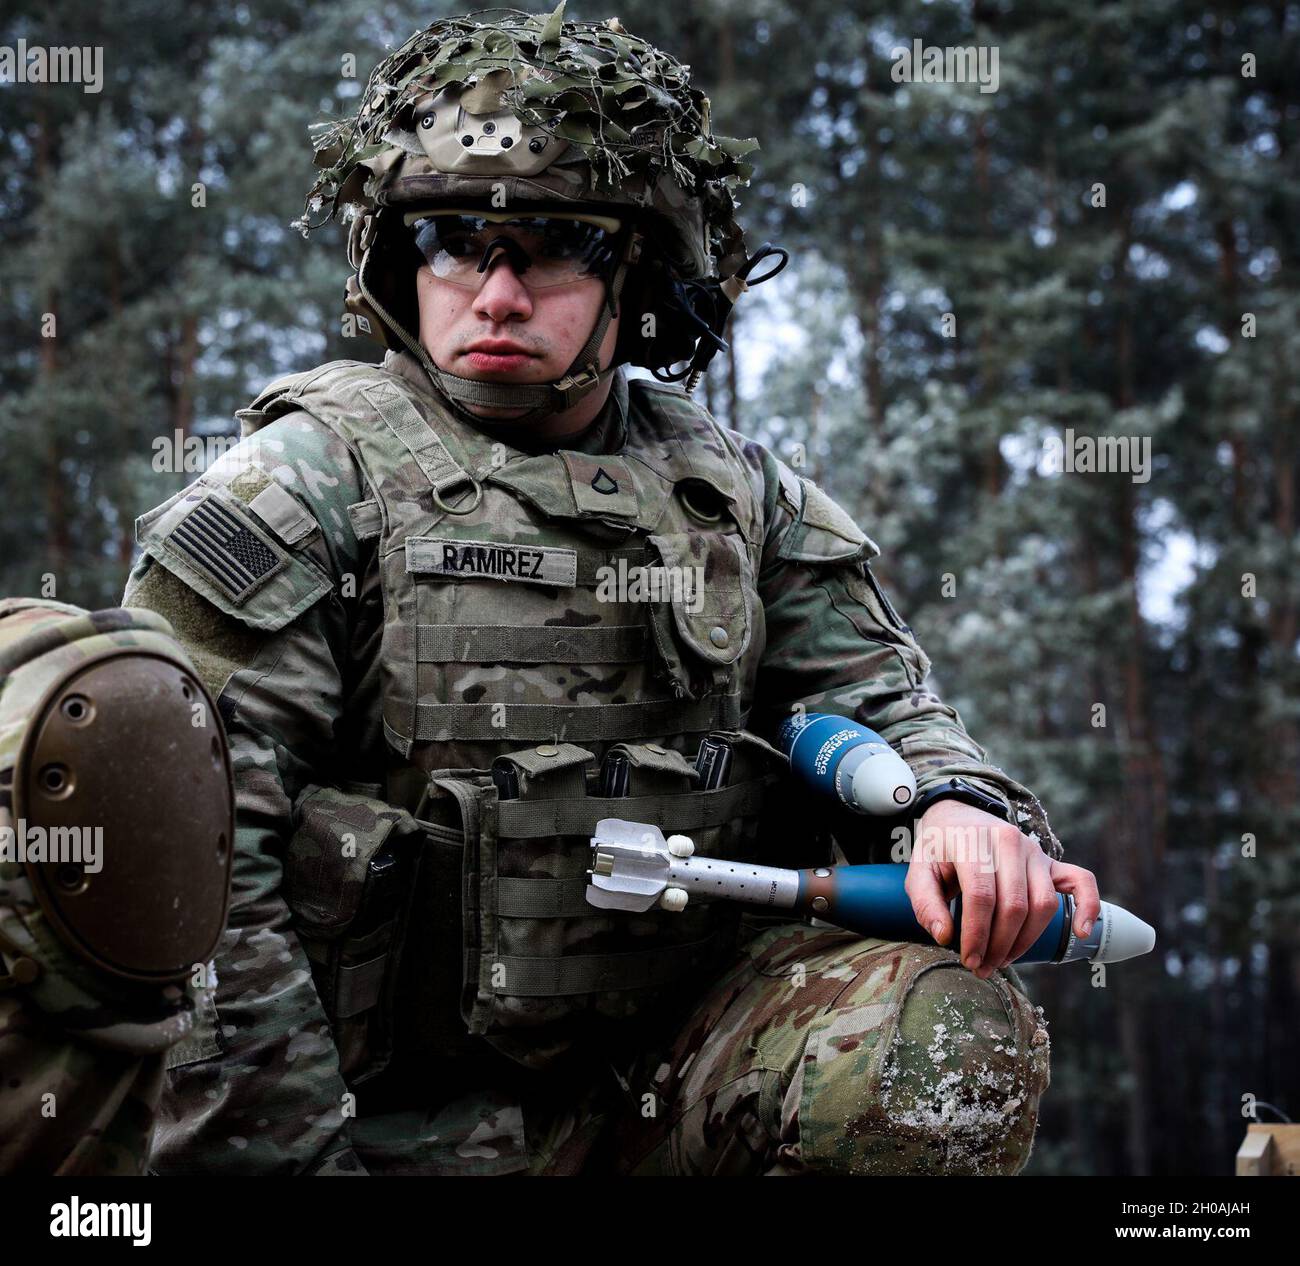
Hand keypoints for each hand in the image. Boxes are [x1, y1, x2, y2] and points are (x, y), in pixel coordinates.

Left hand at [903, 799, 1100, 978]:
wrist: (959, 817)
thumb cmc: (939, 849)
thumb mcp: (918, 870)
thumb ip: (925, 902)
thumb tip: (945, 936)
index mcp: (974, 841)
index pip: (981, 896)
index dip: (976, 935)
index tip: (969, 960)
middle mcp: (1009, 842)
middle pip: (1014, 905)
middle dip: (999, 945)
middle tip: (983, 967)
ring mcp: (1034, 851)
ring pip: (1043, 904)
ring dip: (1026, 940)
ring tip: (1004, 959)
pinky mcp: (1051, 861)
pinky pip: (1081, 881)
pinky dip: (1088, 907)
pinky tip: (1081, 933)